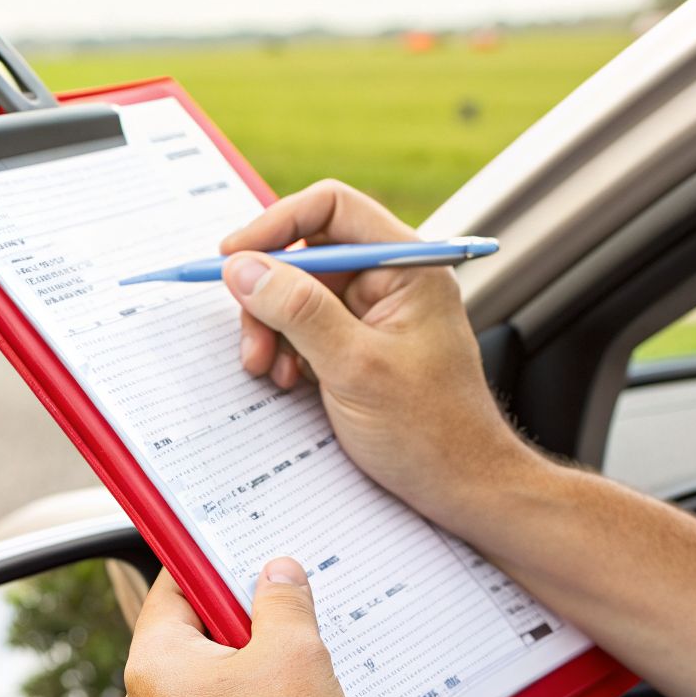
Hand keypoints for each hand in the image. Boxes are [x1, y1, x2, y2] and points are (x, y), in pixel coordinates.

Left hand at [115, 558, 349, 696]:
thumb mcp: (295, 654)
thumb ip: (284, 602)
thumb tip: (278, 574)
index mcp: (153, 663)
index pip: (173, 587)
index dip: (214, 566)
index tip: (246, 557)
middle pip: (193, 636)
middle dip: (243, 628)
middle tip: (287, 629)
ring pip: (208, 685)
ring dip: (251, 675)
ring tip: (295, 687)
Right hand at [219, 180, 538, 530]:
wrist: (462, 488)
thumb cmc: (431, 432)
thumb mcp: (354, 367)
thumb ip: (298, 311)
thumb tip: (244, 267)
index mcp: (407, 267)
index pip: (332, 208)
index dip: (276, 225)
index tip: (233, 256)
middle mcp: (392, 281)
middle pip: (307, 255)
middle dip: (270, 295)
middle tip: (253, 341)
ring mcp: (376, 315)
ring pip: (300, 296)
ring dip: (274, 329)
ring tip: (270, 371)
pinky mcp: (361, 347)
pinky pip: (308, 329)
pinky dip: (289, 351)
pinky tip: (291, 382)